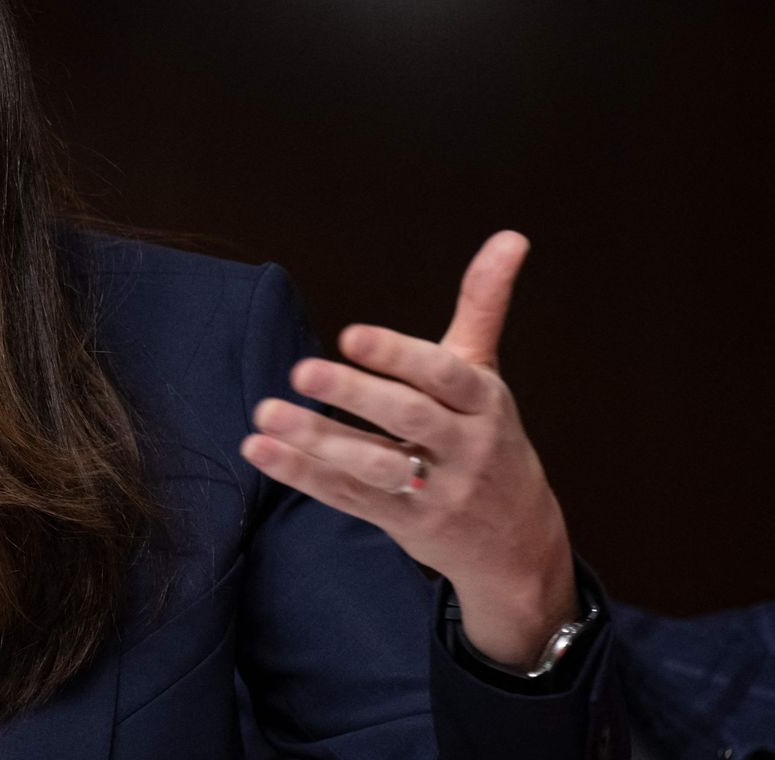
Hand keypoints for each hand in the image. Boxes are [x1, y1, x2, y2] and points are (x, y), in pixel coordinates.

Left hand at [239, 231, 577, 668]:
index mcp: (484, 402)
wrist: (515, 539)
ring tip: (265, 413)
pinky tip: (259, 449)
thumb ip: (483, 304)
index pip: (444, 374)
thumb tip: (511, 235)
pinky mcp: (402, 522)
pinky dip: (301, 473)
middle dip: (355, 395)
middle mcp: (465, 447)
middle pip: (409, 419)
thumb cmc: (486, 435)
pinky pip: (347, 497)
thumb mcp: (486, 371)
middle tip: (301, 368)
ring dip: (316, 440)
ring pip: (373, 465)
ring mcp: (435, 490)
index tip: (350, 334)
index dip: (399, 355)